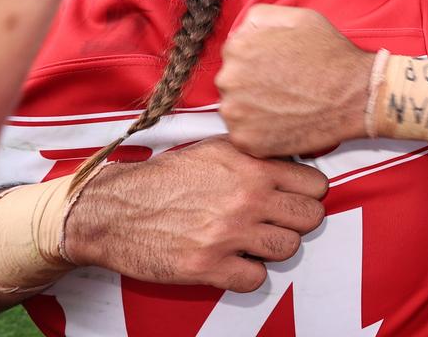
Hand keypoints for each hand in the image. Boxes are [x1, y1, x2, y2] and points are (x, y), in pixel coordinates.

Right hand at [64, 137, 326, 291]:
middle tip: (276, 223)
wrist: (112, 209)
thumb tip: (293, 160)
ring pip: (288, 248)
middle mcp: (246, 197)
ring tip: (253, 242)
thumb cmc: (164, 178)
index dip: (307, 194)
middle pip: (310, 218)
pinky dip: (247, 274)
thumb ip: (256, 156)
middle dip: (296, 222)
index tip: (293, 199)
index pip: (315, 184)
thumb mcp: (215, 149)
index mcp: (251, 166)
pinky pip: (256, 279)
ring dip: (274, 249)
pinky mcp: (208, 266)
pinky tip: (232, 261)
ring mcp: (229, 233)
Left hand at [217, 4, 374, 156]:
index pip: (234, 54)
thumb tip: (242, 29)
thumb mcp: (300, 17)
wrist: (357, 95)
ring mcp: (236, 113)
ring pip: (236, 109)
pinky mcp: (247, 141)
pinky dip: (261, 132)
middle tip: (284, 88)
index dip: (258, 61)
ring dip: (254, 109)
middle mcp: (229, 79)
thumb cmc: (332, 56)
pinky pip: (245, 135)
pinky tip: (284, 122)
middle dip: (253, 85)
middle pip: (231, 82)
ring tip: (286, 105)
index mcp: (238, 47)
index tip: (277, 68)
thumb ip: (261, 16)